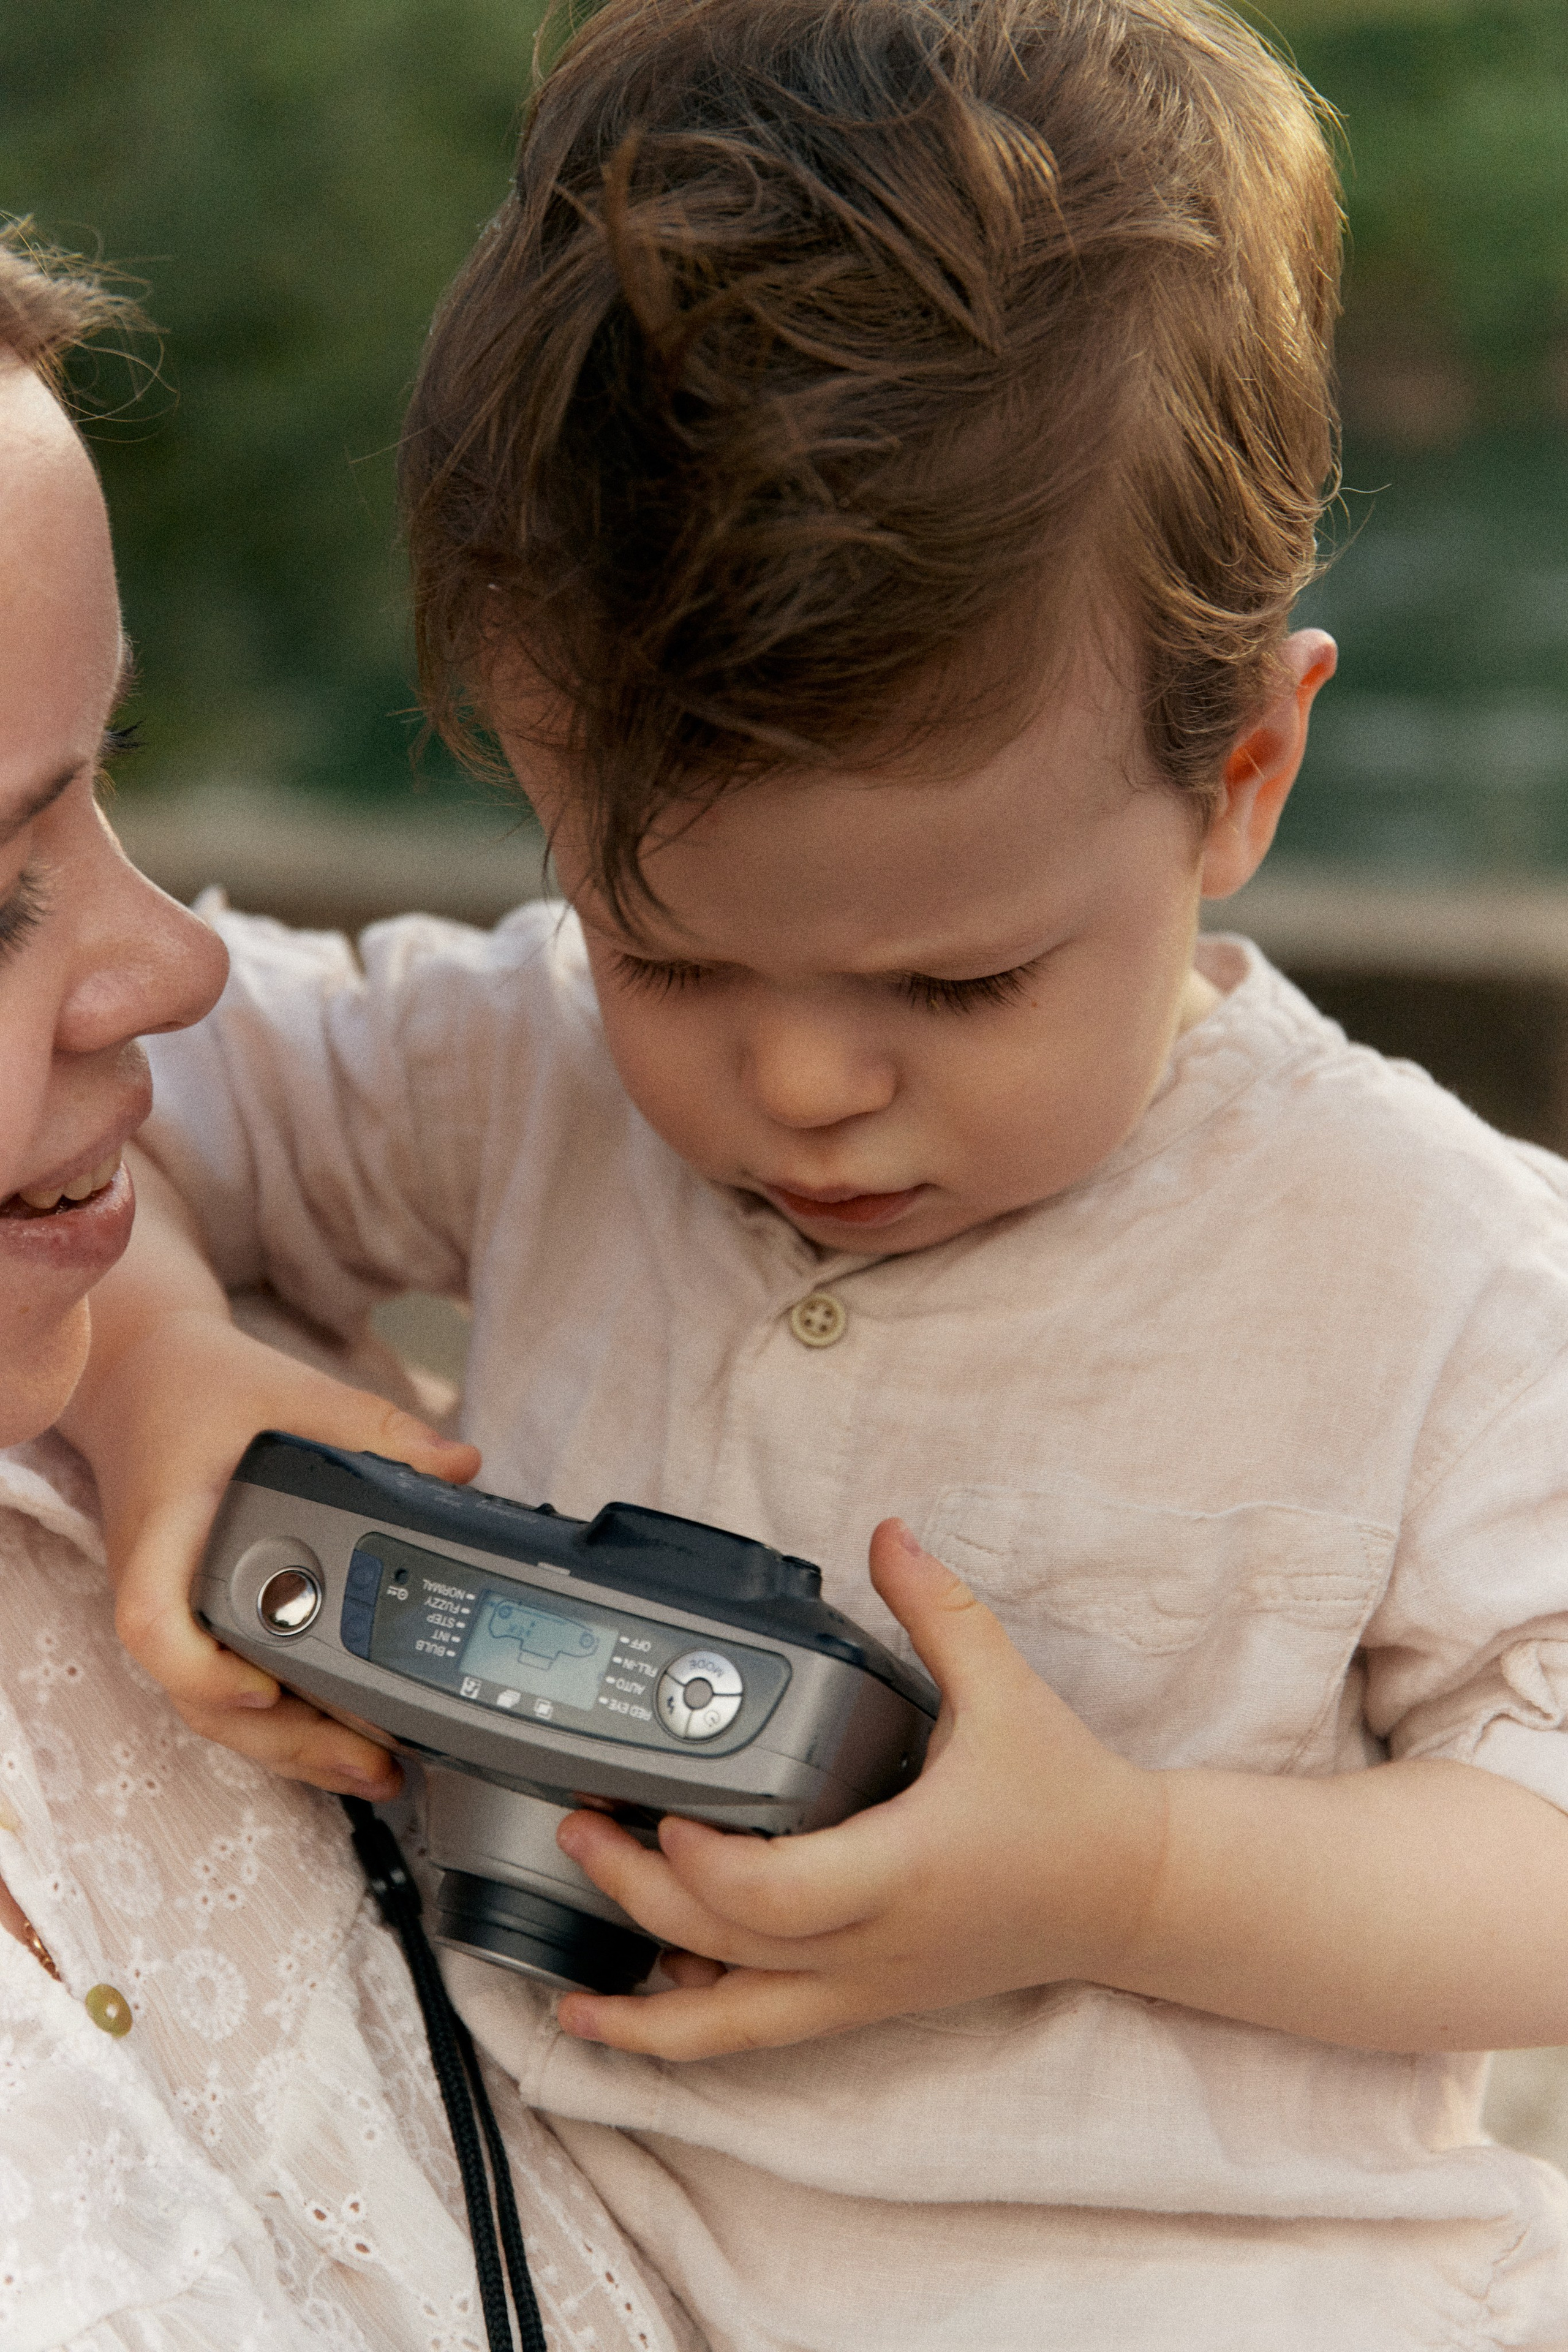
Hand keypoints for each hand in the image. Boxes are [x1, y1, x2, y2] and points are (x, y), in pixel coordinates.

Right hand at [67, 1305, 478, 1794]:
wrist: (144, 1381)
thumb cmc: (207, 1391)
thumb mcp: (292, 1393)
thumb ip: (376, 1429)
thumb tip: (459, 1463)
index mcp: (167, 1534)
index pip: (154, 1622)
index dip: (203, 1669)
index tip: (264, 1687)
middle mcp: (164, 1587)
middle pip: (196, 1695)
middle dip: (283, 1740)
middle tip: (372, 1762)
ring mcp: (179, 1611)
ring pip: (216, 1708)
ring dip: (290, 1747)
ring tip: (376, 1770)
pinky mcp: (201, 1620)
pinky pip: (230, 1686)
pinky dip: (284, 1721)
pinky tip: (345, 1739)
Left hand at [552, 1521, 1166, 2058]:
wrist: (1131, 1894)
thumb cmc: (1069, 1797)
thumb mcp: (1007, 1689)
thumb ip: (938, 1608)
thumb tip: (887, 1533)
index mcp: (902, 1869)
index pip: (773, 1895)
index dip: (699, 1862)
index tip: (658, 1806)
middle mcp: (875, 1945)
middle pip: (726, 1951)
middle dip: (636, 1896)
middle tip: (577, 1829)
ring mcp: (868, 1988)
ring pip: (736, 2028)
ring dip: (647, 2015)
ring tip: (571, 1998)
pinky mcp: (868, 2001)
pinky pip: (767, 2035)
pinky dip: (698, 2031)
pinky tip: (649, 2011)